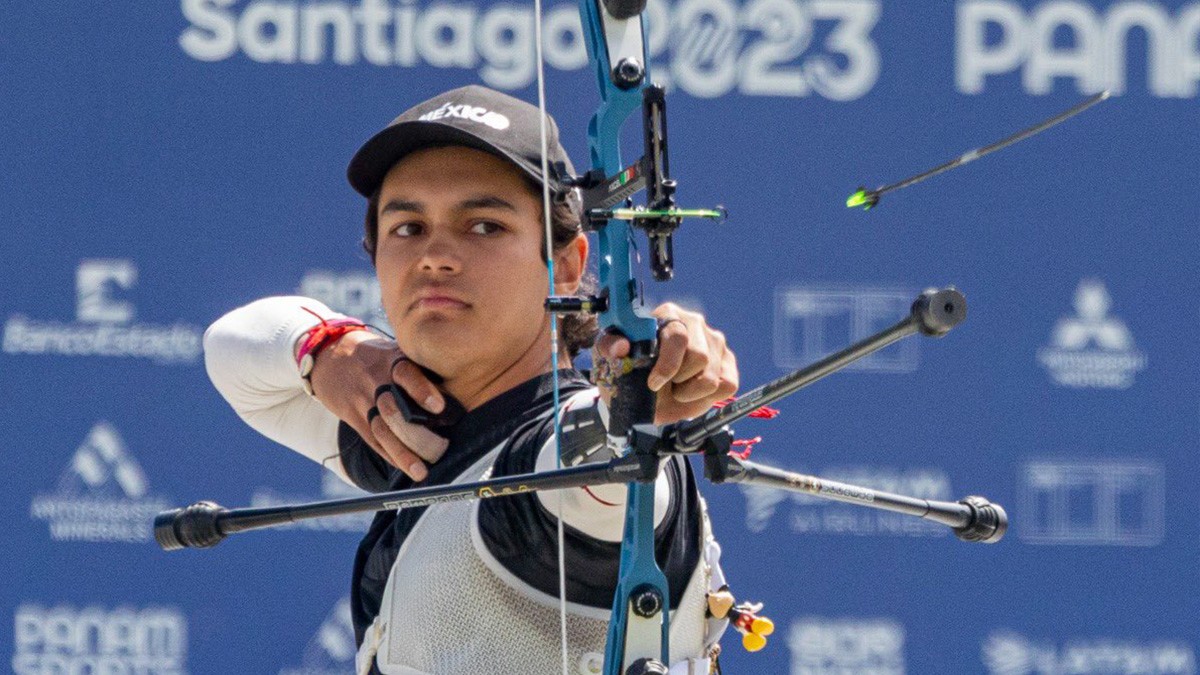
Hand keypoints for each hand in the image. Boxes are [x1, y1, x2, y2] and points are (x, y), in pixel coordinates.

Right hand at [306, 331, 448, 480]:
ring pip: (383, 431)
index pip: (405, 373)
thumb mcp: (396, 349)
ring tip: (421, 471)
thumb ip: (422, 364)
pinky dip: (390, 456)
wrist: (330, 355)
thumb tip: (466, 380)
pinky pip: (373, 440)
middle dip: (417, 433)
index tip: (439, 407)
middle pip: (394, 410)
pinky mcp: (354, 417)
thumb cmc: (378, 355)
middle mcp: (376, 381)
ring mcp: (363, 401)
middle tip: (441, 449)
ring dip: (403, 454)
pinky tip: (406, 468)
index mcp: (391, 360)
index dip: (421, 390)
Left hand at [593, 303, 738, 423]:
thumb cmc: (627, 371)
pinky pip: (728, 386)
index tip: (653, 384)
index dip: (668, 365)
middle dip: (678, 380)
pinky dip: (706, 399)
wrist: (640, 395)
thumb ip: (608, 347)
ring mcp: (715, 342)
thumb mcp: (608, 359)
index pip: (678, 337)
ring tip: (675, 388)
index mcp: (667, 314)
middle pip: (699, 357)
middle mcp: (694, 323)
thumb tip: (621, 345)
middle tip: (663, 385)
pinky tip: (691, 393)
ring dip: (689, 393)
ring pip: (712, 377)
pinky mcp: (728, 364)